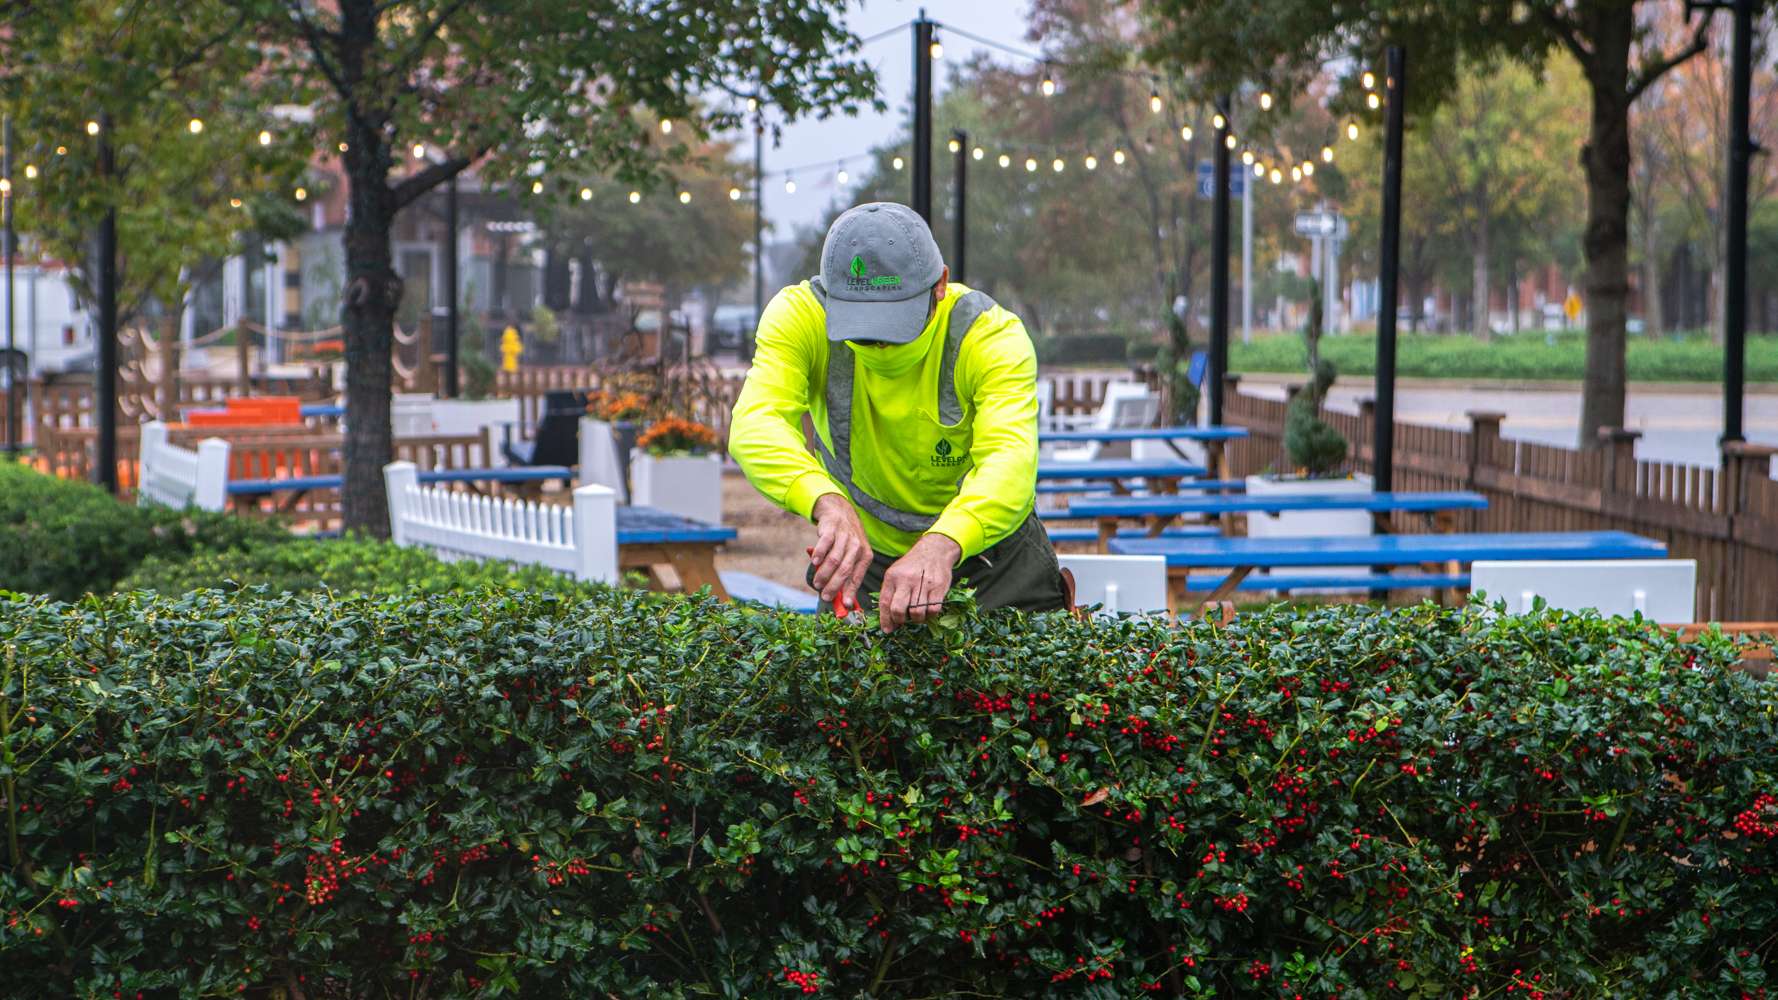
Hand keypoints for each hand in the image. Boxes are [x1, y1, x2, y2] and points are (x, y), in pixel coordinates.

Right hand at [809, 494, 870, 609]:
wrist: (840, 513)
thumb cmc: (846, 541)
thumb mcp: (853, 555)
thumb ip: (847, 575)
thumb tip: (843, 601)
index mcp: (865, 556)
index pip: (857, 577)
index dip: (851, 592)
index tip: (845, 605)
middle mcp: (857, 547)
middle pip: (845, 570)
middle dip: (834, 586)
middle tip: (825, 596)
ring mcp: (844, 537)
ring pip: (834, 560)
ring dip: (824, 574)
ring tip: (817, 583)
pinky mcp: (832, 529)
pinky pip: (825, 543)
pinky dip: (819, 554)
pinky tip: (814, 562)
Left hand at [878, 533, 959, 633]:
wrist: (934, 550)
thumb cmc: (912, 566)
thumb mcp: (896, 573)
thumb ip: (890, 593)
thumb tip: (888, 621)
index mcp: (892, 576)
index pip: (885, 602)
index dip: (885, 620)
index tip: (887, 629)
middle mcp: (907, 579)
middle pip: (899, 609)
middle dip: (899, 620)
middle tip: (903, 621)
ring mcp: (923, 583)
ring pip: (917, 613)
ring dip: (916, 619)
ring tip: (917, 614)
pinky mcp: (939, 587)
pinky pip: (933, 610)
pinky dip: (930, 615)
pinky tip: (928, 609)